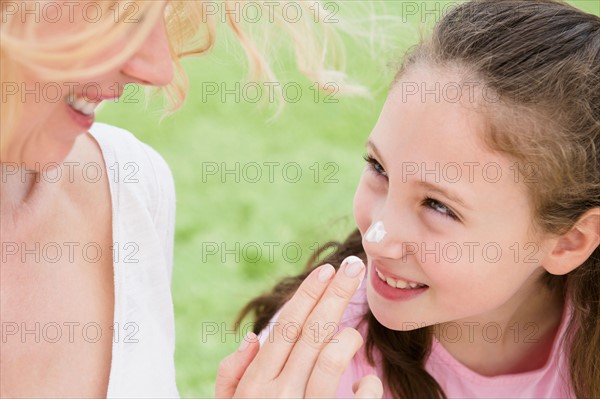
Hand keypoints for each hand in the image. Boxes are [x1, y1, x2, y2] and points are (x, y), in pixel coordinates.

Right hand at [215, 256, 383, 397]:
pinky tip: (370, 385)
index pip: (286, 327)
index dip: (308, 296)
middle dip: (335, 296)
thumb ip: (233, 375)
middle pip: (311, 332)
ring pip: (330, 362)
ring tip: (354, 331)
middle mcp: (279, 392)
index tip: (327, 271)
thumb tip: (252, 338)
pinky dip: (366, 392)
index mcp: (257, 382)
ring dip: (346, 340)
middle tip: (355, 267)